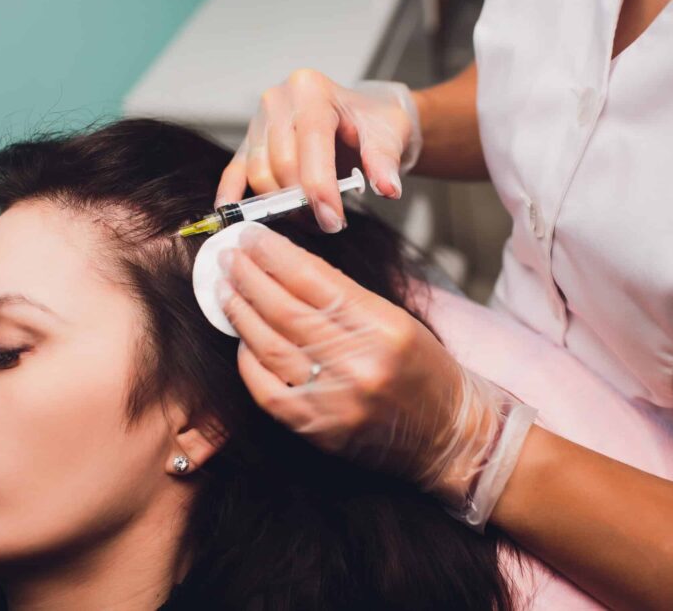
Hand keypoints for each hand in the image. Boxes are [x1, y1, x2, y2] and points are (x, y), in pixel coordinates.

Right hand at [216, 70, 422, 232]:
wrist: (359, 116)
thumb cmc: (371, 121)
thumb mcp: (387, 134)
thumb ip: (385, 160)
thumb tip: (387, 187)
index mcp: (312, 90)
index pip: (312, 143)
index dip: (321, 187)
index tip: (334, 220)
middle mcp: (279, 100)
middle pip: (282, 162)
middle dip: (304, 201)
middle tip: (330, 223)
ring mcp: (259, 121)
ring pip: (260, 173)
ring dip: (282, 205)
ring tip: (311, 218)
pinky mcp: (249, 143)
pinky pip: (236, 171)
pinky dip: (234, 194)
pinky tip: (234, 214)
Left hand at [217, 225, 536, 529]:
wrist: (448, 434)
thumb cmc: (423, 370)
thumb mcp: (395, 319)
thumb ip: (343, 296)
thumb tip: (285, 267)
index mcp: (383, 327)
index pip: (314, 279)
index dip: (275, 254)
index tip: (252, 237)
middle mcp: (358, 363)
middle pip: (285, 309)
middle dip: (249, 277)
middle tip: (228, 256)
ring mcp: (334, 399)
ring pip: (269, 345)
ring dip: (240, 312)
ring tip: (225, 289)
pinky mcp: (316, 428)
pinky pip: (266, 388)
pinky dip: (247, 359)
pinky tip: (241, 337)